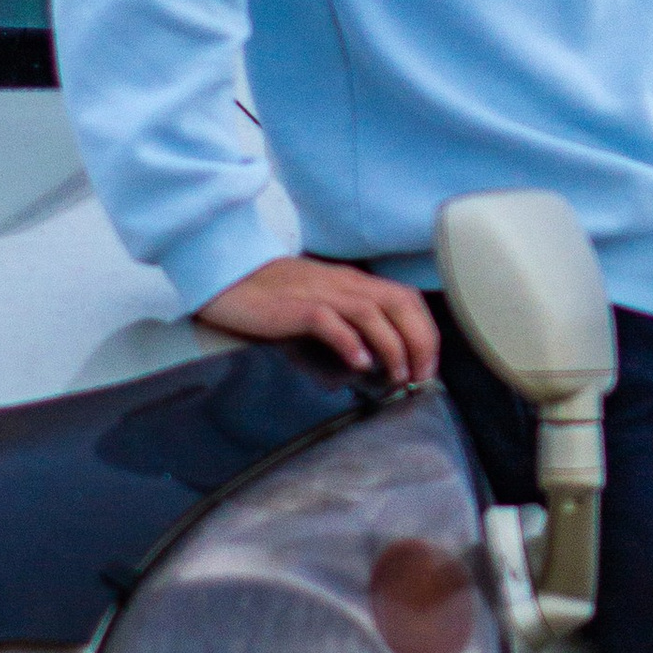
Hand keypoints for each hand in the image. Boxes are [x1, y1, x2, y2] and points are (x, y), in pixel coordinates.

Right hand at [195, 255, 440, 383]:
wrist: (226, 275)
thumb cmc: (270, 294)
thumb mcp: (318, 301)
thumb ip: (345, 323)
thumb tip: (369, 360)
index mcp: (352, 281)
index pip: (405, 298)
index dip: (424, 331)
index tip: (427, 365)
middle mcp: (343, 283)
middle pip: (399, 304)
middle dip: (418, 342)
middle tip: (420, 376)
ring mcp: (320, 292)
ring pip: (372, 313)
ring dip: (392, 347)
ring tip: (396, 377)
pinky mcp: (296, 307)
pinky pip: (330, 321)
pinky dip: (350, 342)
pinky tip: (358, 364)